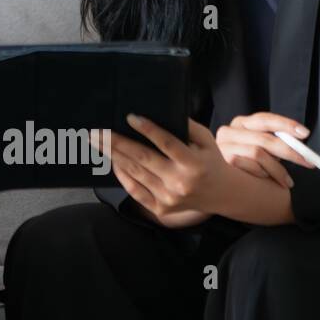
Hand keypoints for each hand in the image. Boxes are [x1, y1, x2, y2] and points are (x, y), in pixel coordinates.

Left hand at [93, 116, 232, 226]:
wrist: (222, 195)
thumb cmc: (210, 160)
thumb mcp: (206, 140)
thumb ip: (186, 125)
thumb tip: (161, 110)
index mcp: (193, 163)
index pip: (167, 143)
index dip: (148, 130)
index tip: (130, 117)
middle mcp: (180, 182)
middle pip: (143, 158)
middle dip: (116, 142)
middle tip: (96, 131)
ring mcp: (169, 197)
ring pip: (135, 172)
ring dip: (113, 156)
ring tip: (97, 143)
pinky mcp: (161, 208)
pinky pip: (135, 191)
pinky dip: (121, 175)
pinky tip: (112, 161)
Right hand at [215, 112, 313, 188]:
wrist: (218, 178)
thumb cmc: (245, 161)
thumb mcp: (259, 146)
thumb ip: (273, 141)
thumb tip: (299, 144)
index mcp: (241, 123)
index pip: (265, 119)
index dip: (286, 124)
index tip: (304, 133)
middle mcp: (229, 131)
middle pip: (264, 138)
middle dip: (290, 151)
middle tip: (308, 162)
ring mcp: (223, 146)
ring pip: (258, 154)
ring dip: (278, 169)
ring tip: (287, 181)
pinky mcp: (223, 161)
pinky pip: (250, 167)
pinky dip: (262, 174)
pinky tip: (264, 179)